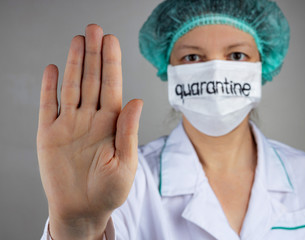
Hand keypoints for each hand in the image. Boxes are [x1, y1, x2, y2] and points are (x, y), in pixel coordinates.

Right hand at [37, 24, 142, 238]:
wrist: (83, 209)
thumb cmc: (109, 190)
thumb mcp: (125, 162)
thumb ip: (128, 131)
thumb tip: (136, 100)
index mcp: (112, 123)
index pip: (112, 86)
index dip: (111, 63)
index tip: (111, 41)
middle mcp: (91, 118)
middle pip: (92, 80)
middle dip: (93, 55)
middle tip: (94, 29)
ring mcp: (70, 123)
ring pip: (72, 86)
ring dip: (73, 63)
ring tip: (77, 40)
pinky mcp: (49, 133)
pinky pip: (48, 105)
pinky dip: (49, 88)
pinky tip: (53, 69)